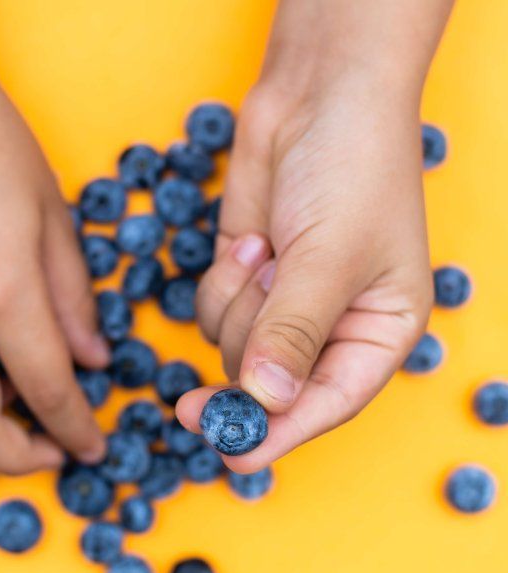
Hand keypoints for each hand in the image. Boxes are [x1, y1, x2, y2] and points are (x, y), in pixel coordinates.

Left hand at [177, 0, 452, 472]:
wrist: (318, 97)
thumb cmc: (352, 169)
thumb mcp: (329, 257)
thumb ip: (293, 333)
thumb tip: (265, 403)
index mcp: (379, 332)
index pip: (327, 405)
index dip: (278, 434)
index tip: (228, 456)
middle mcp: (331, 327)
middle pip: (269, 385)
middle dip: (247, 353)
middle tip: (214, 364)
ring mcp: (283, 304)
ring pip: (233, 349)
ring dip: (236, 302)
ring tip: (266, 248)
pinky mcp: (246, 279)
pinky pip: (212, 312)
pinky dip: (220, 281)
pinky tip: (249, 240)